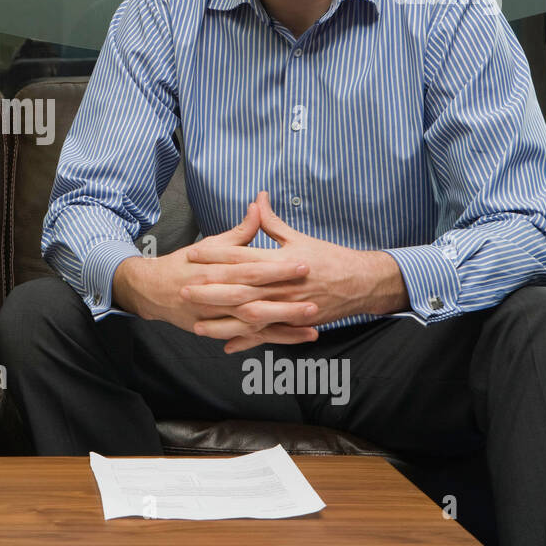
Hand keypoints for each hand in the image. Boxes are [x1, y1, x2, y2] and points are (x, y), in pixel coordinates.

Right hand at [113, 202, 319, 349]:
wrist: (152, 290)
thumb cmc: (185, 265)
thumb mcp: (209, 245)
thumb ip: (239, 232)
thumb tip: (258, 205)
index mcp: (216, 269)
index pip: (251, 268)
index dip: (277, 268)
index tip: (303, 264)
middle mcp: (215, 294)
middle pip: (254, 299)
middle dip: (285, 302)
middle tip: (315, 301)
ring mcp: (215, 315)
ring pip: (252, 323)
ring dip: (283, 326)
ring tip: (313, 326)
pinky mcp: (216, 330)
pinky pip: (247, 337)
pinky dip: (271, 340)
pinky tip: (295, 338)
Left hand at [186, 191, 407, 352]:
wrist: (361, 283)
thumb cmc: (328, 258)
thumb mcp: (298, 238)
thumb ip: (272, 221)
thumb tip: (257, 198)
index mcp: (280, 260)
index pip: (242, 256)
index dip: (215, 255)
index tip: (192, 254)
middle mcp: (282, 285)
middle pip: (240, 288)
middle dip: (210, 290)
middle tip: (184, 289)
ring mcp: (288, 307)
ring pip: (250, 316)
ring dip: (223, 322)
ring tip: (197, 324)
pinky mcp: (295, 323)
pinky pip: (268, 334)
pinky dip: (249, 341)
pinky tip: (227, 346)